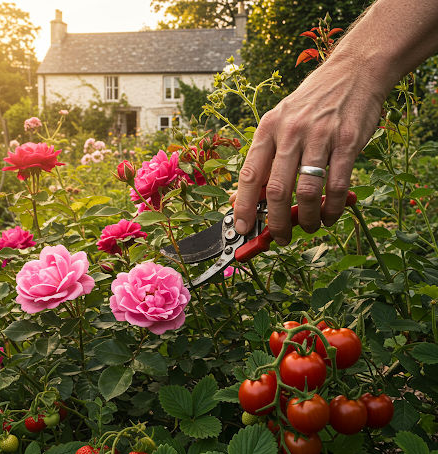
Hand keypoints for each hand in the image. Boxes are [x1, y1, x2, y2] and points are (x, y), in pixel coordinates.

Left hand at [231, 59, 383, 244]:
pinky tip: (330, 216)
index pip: (249, 174)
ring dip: (307, 219)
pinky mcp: (347, 142)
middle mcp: (290, 133)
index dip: (243, 206)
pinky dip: (332, 208)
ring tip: (309, 227)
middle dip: (276, 223)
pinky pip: (337, 185)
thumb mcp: (279, 122)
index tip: (243, 228)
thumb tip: (242, 197)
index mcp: (268, 129)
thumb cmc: (311, 105)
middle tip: (279, 238)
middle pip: (276, 190)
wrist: (354, 72)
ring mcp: (319, 137)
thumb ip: (263, 158)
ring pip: (306, 192)